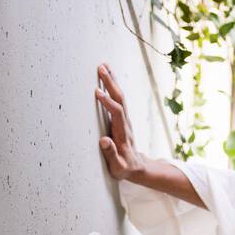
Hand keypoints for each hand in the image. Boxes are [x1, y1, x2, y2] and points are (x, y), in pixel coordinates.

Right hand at [95, 63, 144, 179]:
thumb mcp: (118, 167)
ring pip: (120, 97)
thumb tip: (104, 140)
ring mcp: (124, 120)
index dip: (108, 103)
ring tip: (103, 66)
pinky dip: (112, 87)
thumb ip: (111, 155)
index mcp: (123, 134)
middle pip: (120, 100)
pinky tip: (106, 77)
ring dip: (112, 81)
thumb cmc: (125, 168)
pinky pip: (117, 99)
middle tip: (101, 68)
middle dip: (111, 84)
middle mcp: (125, 124)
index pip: (117, 114)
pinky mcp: (121, 118)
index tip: (97, 92)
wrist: (137, 167)